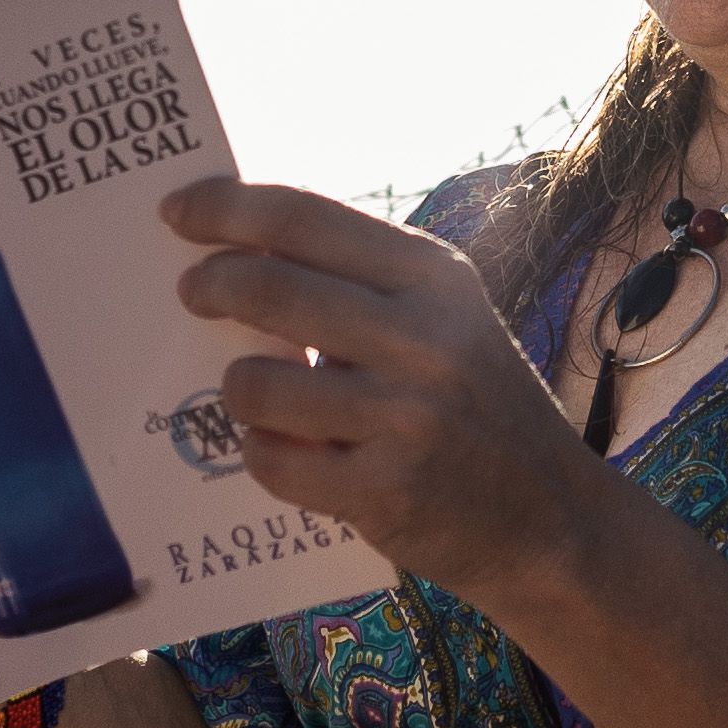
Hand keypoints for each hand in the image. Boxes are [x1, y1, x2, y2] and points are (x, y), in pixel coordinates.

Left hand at [166, 177, 609, 605]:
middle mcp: (425, 337)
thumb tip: (243, 244)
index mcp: (436, 277)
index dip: (226, 208)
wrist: (550, 519)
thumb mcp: (446, 318)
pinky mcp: (384, 490)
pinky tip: (289, 451)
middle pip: (268, 287)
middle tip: (190, 292)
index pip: (305, 217)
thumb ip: (362, 281)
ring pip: (256, 383)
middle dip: (210, 285)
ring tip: (260, 395)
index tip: (177, 210)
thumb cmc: (478, 407)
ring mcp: (406, 416)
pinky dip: (262, 453)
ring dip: (238, 389)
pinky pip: (270, 460)